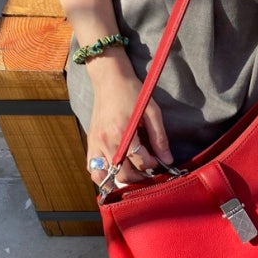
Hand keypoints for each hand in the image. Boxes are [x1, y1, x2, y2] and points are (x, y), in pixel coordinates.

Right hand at [85, 56, 172, 186]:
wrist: (109, 79)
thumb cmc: (132, 92)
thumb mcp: (152, 112)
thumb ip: (159, 138)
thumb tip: (168, 159)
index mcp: (123, 132)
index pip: (140, 161)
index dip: (153, 164)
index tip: (158, 160)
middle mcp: (106, 141)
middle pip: (122, 174)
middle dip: (138, 177)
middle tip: (148, 171)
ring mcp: (95, 143)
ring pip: (104, 176)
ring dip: (119, 179)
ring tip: (132, 174)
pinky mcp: (90, 141)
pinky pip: (92, 167)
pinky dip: (102, 174)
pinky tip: (114, 171)